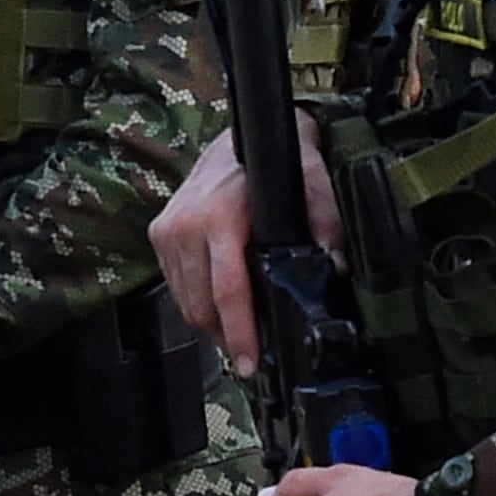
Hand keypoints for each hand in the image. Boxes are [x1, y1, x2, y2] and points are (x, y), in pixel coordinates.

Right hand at [149, 121, 339, 371]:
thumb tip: (336, 266)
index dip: (240, 333)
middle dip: (227, 337)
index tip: (250, 362)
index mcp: (218, 218)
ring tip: (238, 335)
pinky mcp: (159, 234)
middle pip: (202, 306)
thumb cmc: (277, 158)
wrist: (242, 133)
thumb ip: (327, 220)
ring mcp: (167, 230)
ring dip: (211, 324)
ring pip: (186, 301)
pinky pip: (176, 286)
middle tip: (253, 356)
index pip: (227, 291)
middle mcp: (185, 226)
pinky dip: (197, 302)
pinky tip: (220, 306)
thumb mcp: (313, 180)